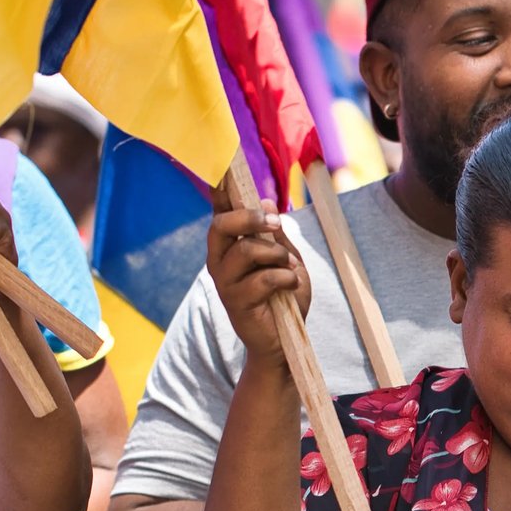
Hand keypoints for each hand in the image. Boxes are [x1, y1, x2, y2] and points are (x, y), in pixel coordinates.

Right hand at [205, 206, 309, 368]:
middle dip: (250, 219)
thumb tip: (266, 202)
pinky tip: (291, 286)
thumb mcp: (286, 259)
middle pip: (222, 226)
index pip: (220, 213)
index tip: (223, 169)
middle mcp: (219, 261)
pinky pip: (263, 278)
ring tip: (288, 269)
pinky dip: (285, 278)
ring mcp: (225, 283)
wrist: (285, 342)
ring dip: (276, 255)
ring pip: (246, 251)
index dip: (219, 191)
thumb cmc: (284, 298)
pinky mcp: (236, 303)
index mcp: (230, 246)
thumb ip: (275, 234)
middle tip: (275, 223)